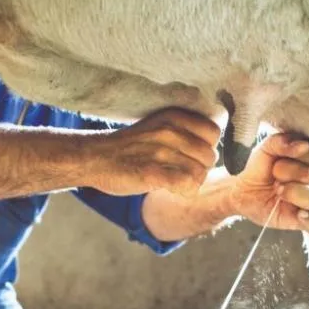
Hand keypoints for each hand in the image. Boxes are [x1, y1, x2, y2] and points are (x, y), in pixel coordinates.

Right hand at [83, 108, 221, 197]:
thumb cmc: (128, 147)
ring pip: (200, 172)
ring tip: (176, 182)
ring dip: (192, 183)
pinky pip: (188, 185)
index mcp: (173, 117)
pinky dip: (185, 191)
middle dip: (200, 168)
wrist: (94, 157)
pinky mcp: (152, 173)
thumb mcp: (157, 126)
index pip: (213, 133)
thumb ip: (183, 131)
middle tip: (182, 173)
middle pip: (209, 155)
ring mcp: (161, 151)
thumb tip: (212, 147)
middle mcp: (169, 131)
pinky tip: (173, 190)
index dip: (206, 148)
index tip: (192, 156)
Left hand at [233, 133, 308, 234]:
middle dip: (288, 174)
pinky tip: (299, 214)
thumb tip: (303, 145)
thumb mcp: (266, 148)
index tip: (281, 158)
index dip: (302, 157)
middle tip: (274, 177)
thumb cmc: (260, 167)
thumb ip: (281, 141)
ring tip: (278, 191)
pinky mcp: (303, 221)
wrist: (243, 190)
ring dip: (294, 194)